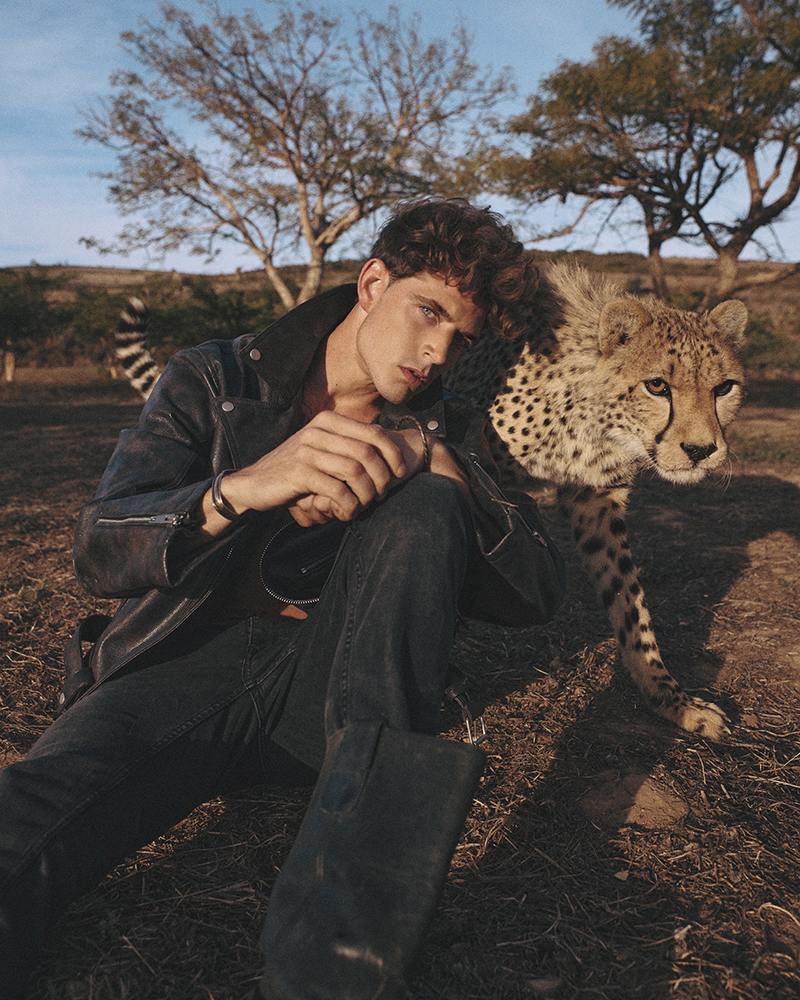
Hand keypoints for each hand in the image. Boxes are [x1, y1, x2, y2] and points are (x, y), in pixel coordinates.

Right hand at [201, 412, 409, 532]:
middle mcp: (318, 431)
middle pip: (368, 452)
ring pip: (355, 471)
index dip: (393, 454)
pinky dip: (349, 505)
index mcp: (327, 421)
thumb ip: (346, 444)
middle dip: (382, 477)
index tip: (399, 473)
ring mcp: (308, 451)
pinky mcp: (299, 473)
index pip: (374, 433)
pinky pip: (337, 490)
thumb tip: (386, 450)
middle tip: (382, 495)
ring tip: (365, 505)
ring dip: (367, 494)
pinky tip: (348, 513)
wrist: (253, 483)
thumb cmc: (294, 470)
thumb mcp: (320, 449)